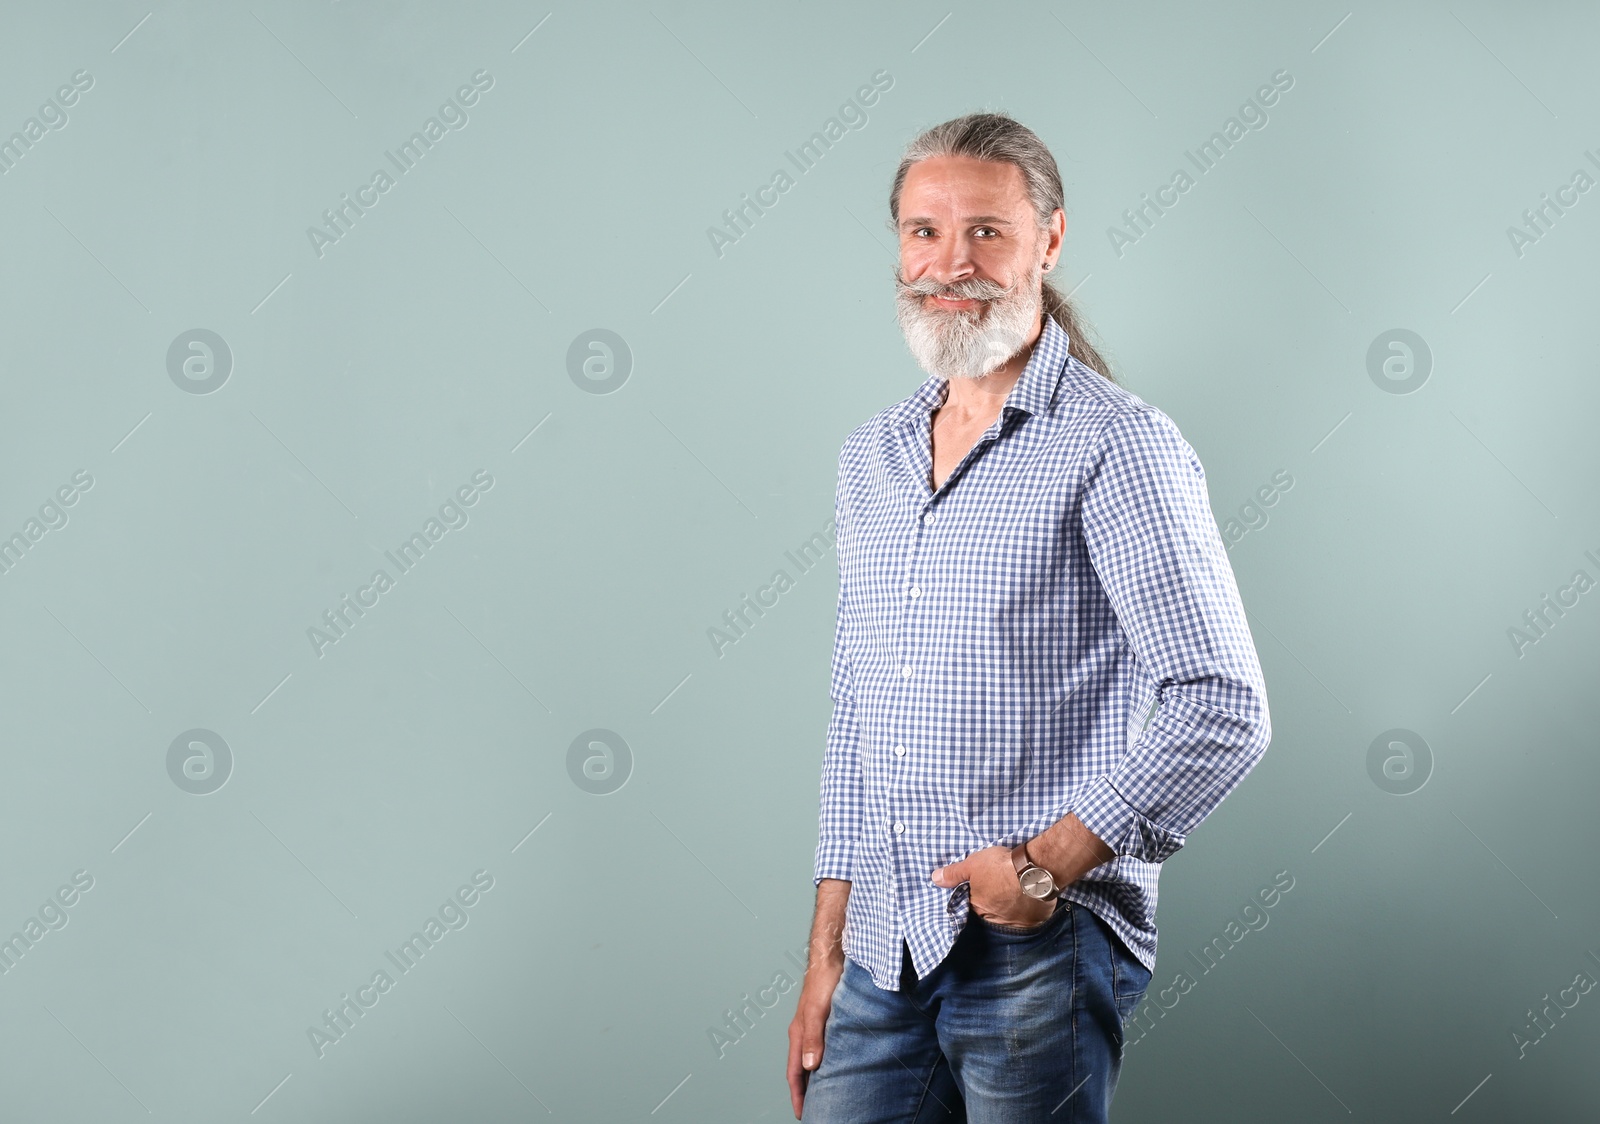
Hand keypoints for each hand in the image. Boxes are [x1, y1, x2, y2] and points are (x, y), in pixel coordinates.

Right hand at [786, 957, 843, 1118]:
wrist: (833, 955)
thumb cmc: (824, 980)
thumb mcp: (818, 1011)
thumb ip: (814, 1038)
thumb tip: (810, 1067)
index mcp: (799, 1033)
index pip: (796, 1073)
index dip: (798, 1095)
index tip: (803, 1115)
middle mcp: (804, 1032)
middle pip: (803, 1069)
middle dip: (806, 1091)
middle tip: (815, 1111)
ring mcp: (815, 1025)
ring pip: (813, 1058)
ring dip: (817, 1077)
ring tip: (826, 1094)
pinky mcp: (827, 1019)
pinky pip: (824, 1047)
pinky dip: (828, 1061)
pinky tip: (839, 1065)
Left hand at [931, 845, 1054, 928]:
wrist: (1033, 871)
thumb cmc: (999, 867)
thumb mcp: (972, 864)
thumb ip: (954, 873)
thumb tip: (935, 879)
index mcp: (979, 907)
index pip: (973, 905)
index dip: (977, 895)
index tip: (983, 887)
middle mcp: (997, 919)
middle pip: (992, 911)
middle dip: (994, 902)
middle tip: (1000, 887)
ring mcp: (1017, 921)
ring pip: (1011, 915)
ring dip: (1012, 906)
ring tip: (1016, 892)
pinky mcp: (1035, 920)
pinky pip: (1030, 916)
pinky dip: (1029, 909)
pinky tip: (1030, 898)